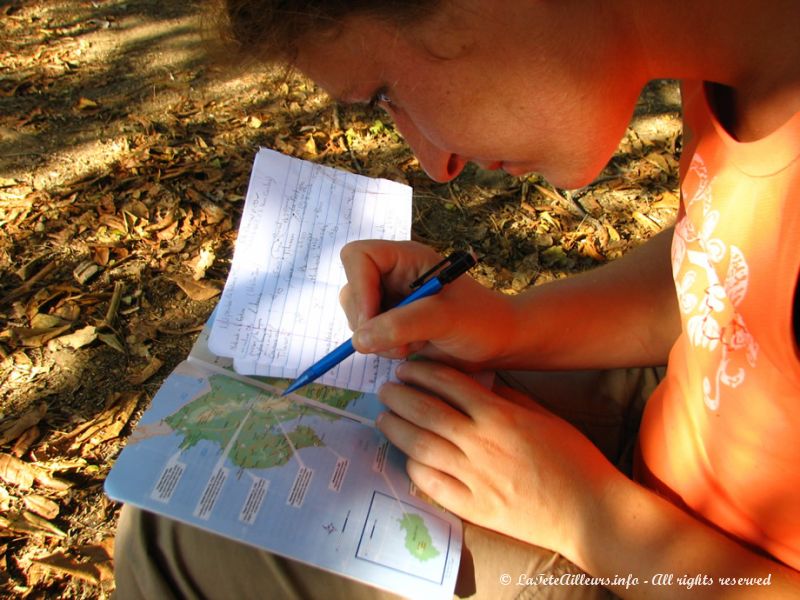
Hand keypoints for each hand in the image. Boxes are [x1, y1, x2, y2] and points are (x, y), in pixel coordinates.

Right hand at [339, 240, 516, 366]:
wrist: (498, 343)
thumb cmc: (481, 320)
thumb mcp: (444, 318)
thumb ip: (401, 325)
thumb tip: (359, 341)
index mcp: (405, 258)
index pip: (357, 256)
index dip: (358, 285)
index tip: (372, 318)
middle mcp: (392, 275)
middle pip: (352, 290)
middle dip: (367, 320)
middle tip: (395, 341)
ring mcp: (390, 300)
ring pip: (357, 317)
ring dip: (375, 338)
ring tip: (409, 346)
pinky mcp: (391, 325)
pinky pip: (367, 336)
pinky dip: (381, 348)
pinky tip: (410, 350)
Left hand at [376, 360, 620, 559]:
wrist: (588, 512)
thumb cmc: (573, 459)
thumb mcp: (543, 416)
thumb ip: (507, 399)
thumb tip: (478, 384)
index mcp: (499, 415)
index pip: (449, 384)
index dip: (422, 372)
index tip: (407, 368)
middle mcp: (481, 443)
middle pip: (426, 411)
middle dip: (400, 396)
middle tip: (386, 389)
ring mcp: (474, 476)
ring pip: (421, 445)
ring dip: (396, 428)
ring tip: (384, 417)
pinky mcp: (472, 506)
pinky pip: (431, 483)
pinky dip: (414, 466)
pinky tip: (406, 456)